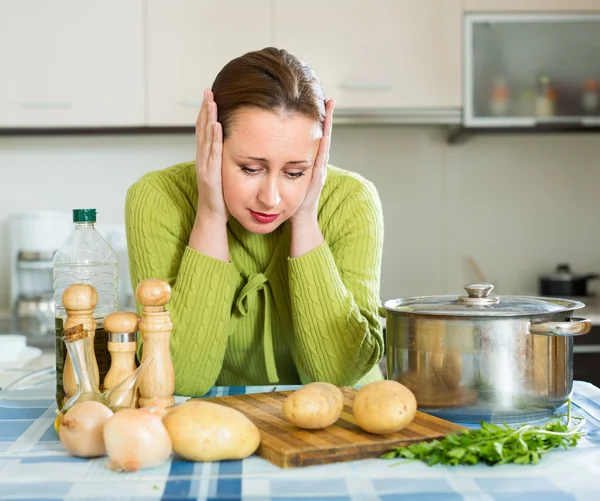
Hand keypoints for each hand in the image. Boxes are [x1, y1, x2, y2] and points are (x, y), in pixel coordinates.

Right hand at [195, 89, 227, 223]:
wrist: (213, 216)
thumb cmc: (221, 196)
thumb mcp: (223, 172)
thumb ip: (224, 158)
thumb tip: (230, 145)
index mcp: (206, 157)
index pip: (205, 130)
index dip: (206, 113)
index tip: (210, 96)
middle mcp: (202, 159)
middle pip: (202, 129)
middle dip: (205, 109)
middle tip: (208, 90)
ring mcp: (204, 166)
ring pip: (205, 138)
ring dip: (208, 118)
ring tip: (211, 102)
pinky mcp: (209, 175)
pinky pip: (212, 154)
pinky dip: (213, 139)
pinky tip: (216, 125)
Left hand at [291, 99, 334, 224]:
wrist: (300, 218)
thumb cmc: (290, 199)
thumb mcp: (286, 174)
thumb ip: (284, 162)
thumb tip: (273, 148)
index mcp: (309, 161)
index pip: (314, 137)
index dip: (317, 121)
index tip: (318, 103)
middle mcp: (317, 163)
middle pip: (323, 136)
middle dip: (327, 118)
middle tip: (329, 100)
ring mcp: (319, 170)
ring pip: (324, 144)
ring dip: (328, 128)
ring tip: (330, 110)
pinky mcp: (317, 178)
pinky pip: (321, 159)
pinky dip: (323, 147)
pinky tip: (324, 135)